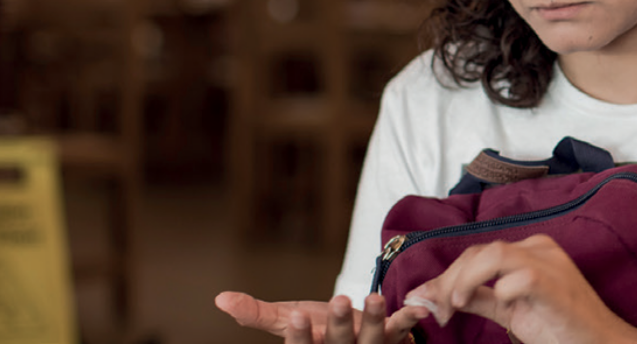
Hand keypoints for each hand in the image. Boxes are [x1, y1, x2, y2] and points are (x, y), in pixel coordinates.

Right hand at [215, 291, 428, 343]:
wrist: (356, 333)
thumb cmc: (318, 327)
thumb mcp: (287, 319)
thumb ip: (257, 312)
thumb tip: (220, 298)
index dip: (300, 336)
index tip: (297, 316)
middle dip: (340, 325)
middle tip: (341, 300)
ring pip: (371, 341)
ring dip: (376, 320)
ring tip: (375, 298)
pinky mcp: (391, 341)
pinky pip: (402, 334)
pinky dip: (409, 322)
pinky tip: (416, 308)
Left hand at [403, 234, 636, 343]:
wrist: (602, 343)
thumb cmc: (560, 328)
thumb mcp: (511, 311)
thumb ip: (478, 298)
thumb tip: (436, 295)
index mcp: (528, 251)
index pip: (477, 253)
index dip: (447, 276)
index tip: (426, 301)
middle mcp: (537, 248)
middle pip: (479, 252)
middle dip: (449, 280)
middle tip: (436, 310)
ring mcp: (548, 262)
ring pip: (493, 255)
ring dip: (465, 280)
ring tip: (454, 305)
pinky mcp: (555, 283)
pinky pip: (519, 276)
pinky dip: (500, 291)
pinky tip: (499, 305)